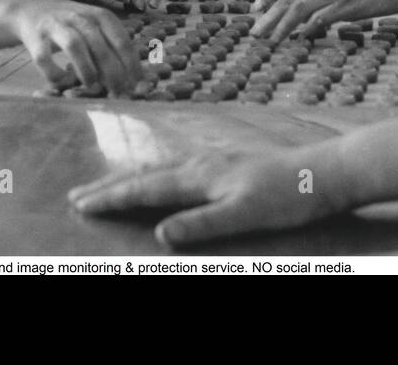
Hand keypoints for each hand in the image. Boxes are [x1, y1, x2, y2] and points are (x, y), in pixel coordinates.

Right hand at [11, 0, 141, 95]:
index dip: (131, 65)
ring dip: (86, 69)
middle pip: (100, 45)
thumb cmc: (71, 24)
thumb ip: (111, 45)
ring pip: (74, 46)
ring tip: (92, 86)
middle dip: (112, 72)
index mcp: (99, 15)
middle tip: (117, 92)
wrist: (30, 8)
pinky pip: (44, 58)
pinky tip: (63, 82)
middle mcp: (79, 17)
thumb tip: (133, 79)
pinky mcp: (35, 37)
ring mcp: (55, 26)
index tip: (136, 85)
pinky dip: (54, 73)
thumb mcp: (94, 26)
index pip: (122, 40)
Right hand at [69, 149, 346, 247]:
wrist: (321, 173)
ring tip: (106, 185)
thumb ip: (202, 224)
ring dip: (129, 179)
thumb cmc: (286, 198)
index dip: (112, 198)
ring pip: (159, 170)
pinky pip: (177, 168)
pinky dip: (155, 174)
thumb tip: (161, 234)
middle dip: (109, 185)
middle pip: (145, 175)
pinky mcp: (226, 165)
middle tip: (75, 194)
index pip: (146, 188)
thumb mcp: (245, 216)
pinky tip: (161, 176)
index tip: (80, 204)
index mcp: (200, 177)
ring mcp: (213, 162)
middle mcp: (201, 164)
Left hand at [250, 0, 397, 41]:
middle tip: (255, 31)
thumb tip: (309, 1)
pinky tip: (299, 39)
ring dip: (281, 26)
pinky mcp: (350, 5)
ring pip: (299, 7)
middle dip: (267, 14)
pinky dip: (306, 30)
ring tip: (270, 40)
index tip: (256, 8)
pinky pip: (321, 19)